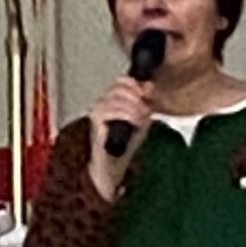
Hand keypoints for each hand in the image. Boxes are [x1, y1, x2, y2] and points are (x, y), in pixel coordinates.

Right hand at [86, 74, 155, 201]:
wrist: (112, 165)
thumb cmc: (124, 145)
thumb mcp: (141, 120)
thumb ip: (145, 103)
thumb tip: (150, 87)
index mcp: (111, 100)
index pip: (121, 81)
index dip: (136, 84)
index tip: (148, 92)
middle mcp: (101, 103)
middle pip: (119, 87)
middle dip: (136, 96)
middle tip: (145, 108)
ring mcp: (96, 111)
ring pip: (116, 97)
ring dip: (133, 106)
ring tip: (141, 117)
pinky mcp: (95, 121)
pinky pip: (112, 110)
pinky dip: (127, 114)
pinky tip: (135, 121)